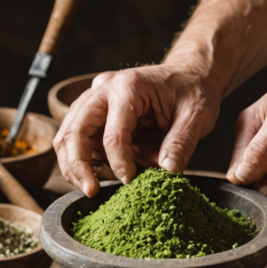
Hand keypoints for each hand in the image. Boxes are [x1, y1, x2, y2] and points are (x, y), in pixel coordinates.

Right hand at [52, 65, 220, 195]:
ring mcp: (96, 98)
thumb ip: (182, 143)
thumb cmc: (192, 91)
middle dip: (78, 166)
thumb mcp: (197, 116)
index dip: (119, 164)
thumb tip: (168, 171)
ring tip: (98, 185)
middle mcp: (104, 88)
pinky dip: (91, 158)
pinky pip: (80, 138)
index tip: (130, 182)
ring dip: (79, 164)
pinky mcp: (95, 111)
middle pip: (75, 131)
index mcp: (129, 87)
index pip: (113, 134)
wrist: (188, 75)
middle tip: (91, 191)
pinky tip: (114, 169)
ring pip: (68, 135)